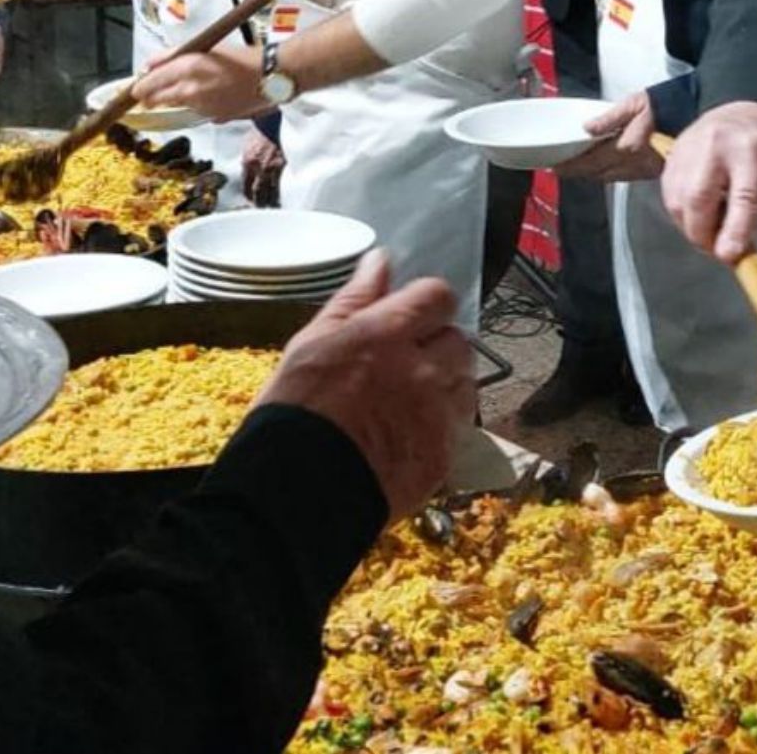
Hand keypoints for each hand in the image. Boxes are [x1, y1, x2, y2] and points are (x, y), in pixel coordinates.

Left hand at [136, 41, 265, 120]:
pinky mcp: (214, 117)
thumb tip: (150, 64)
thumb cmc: (246, 57)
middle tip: (149, 94)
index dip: (140, 86)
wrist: (274, 76)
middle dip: (151, 96)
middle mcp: (191, 90)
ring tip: (186, 88)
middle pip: (157, 99)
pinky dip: (196, 104)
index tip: (136, 87)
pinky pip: (196, 110)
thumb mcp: (208, 47)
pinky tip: (209, 95)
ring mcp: (202, 106)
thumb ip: (174, 55)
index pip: (150, 82)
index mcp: (188, 67)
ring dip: (174, 99)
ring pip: (176, 105)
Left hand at [243, 127, 285, 204]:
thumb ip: (248, 156)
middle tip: (261, 207)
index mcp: (248, 161)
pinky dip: (284, 192)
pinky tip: (286, 197)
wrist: (276, 119)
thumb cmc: (265, 126)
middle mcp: (259, 167)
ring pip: (271, 191)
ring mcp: (273, 168)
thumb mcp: (249, 141)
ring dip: (272, 200)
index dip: (248, 194)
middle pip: (257, 192)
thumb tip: (247, 163)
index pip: (246, 184)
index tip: (250, 198)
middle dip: (259, 201)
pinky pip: (284, 184)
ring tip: (274, 207)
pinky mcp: (286, 166)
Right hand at [254, 250, 474, 517]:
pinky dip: (442, 426)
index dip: (426, 305)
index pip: (438, 296)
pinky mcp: (443, 456)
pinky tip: (409, 434)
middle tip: (403, 366)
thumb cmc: (291, 414)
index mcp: (387, 334)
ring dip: (446, 385)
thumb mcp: (310, 345)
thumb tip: (380, 260)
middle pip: (457, 339)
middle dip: (436, 346)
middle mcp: (422, 368)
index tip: (411, 319)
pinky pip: (460, 427)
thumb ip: (353, 300)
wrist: (292, 497)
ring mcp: (437, 414)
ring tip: (407, 403)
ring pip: (465, 382)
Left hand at [555, 91, 661, 180]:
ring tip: (580, 169)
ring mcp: (643, 170)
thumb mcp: (634, 103)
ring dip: (593, 175)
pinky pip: (624, 178)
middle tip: (563, 168)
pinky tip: (604, 168)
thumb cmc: (665, 105)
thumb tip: (588, 127)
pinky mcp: (650, 172)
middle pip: (598, 173)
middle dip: (579, 172)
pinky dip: (609, 175)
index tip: (557, 166)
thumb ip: (609, 117)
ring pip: (610, 178)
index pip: (591, 161)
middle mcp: (634, 163)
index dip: (572, 166)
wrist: (691, 115)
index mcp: (628, 146)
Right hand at [659, 101, 756, 263]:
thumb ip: (756, 213)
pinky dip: (682, 213)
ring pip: (677, 200)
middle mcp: (715, 144)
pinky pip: (668, 195)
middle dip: (703, 234)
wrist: (746, 109)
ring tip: (711, 231)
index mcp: (751, 148)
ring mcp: (689, 147)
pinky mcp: (672, 154)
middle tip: (717, 250)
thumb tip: (733, 249)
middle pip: (698, 198)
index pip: (743, 195)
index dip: (735, 230)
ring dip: (691, 227)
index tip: (729, 255)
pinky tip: (699, 214)